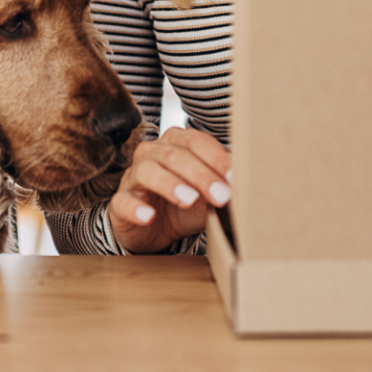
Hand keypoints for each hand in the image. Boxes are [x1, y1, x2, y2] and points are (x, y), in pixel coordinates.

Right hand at [108, 126, 231, 253]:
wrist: (155, 230)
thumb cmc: (185, 205)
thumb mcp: (209, 195)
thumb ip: (225, 186)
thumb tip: (251, 183)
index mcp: (176, 144)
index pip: (195, 142)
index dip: (215, 158)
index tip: (234, 178)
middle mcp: (152, 154)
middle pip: (174, 156)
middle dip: (200, 175)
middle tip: (221, 195)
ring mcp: (133, 177)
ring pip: (147, 171)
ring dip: (169, 184)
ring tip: (189, 200)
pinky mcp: (119, 203)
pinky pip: (123, 201)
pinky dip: (135, 207)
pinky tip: (148, 216)